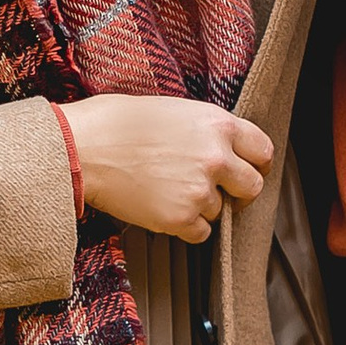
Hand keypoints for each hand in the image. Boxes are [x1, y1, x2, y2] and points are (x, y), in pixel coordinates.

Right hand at [64, 95, 273, 242]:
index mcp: (217, 124)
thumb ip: (206, 131)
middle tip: (219, 192)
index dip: (255, 163)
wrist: (82, 148)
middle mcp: (215, 158)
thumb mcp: (174, 111)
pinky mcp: (179, 218)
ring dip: (201, 207)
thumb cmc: (117, 123)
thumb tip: (224, 151)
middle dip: (238, 192)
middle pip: (253, 187)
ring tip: (168, 190)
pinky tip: (162, 207)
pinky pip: (200, 233)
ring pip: (220, 212)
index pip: (263, 150)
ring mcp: (199, 190)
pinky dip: (186, 227)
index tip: (246, 170)